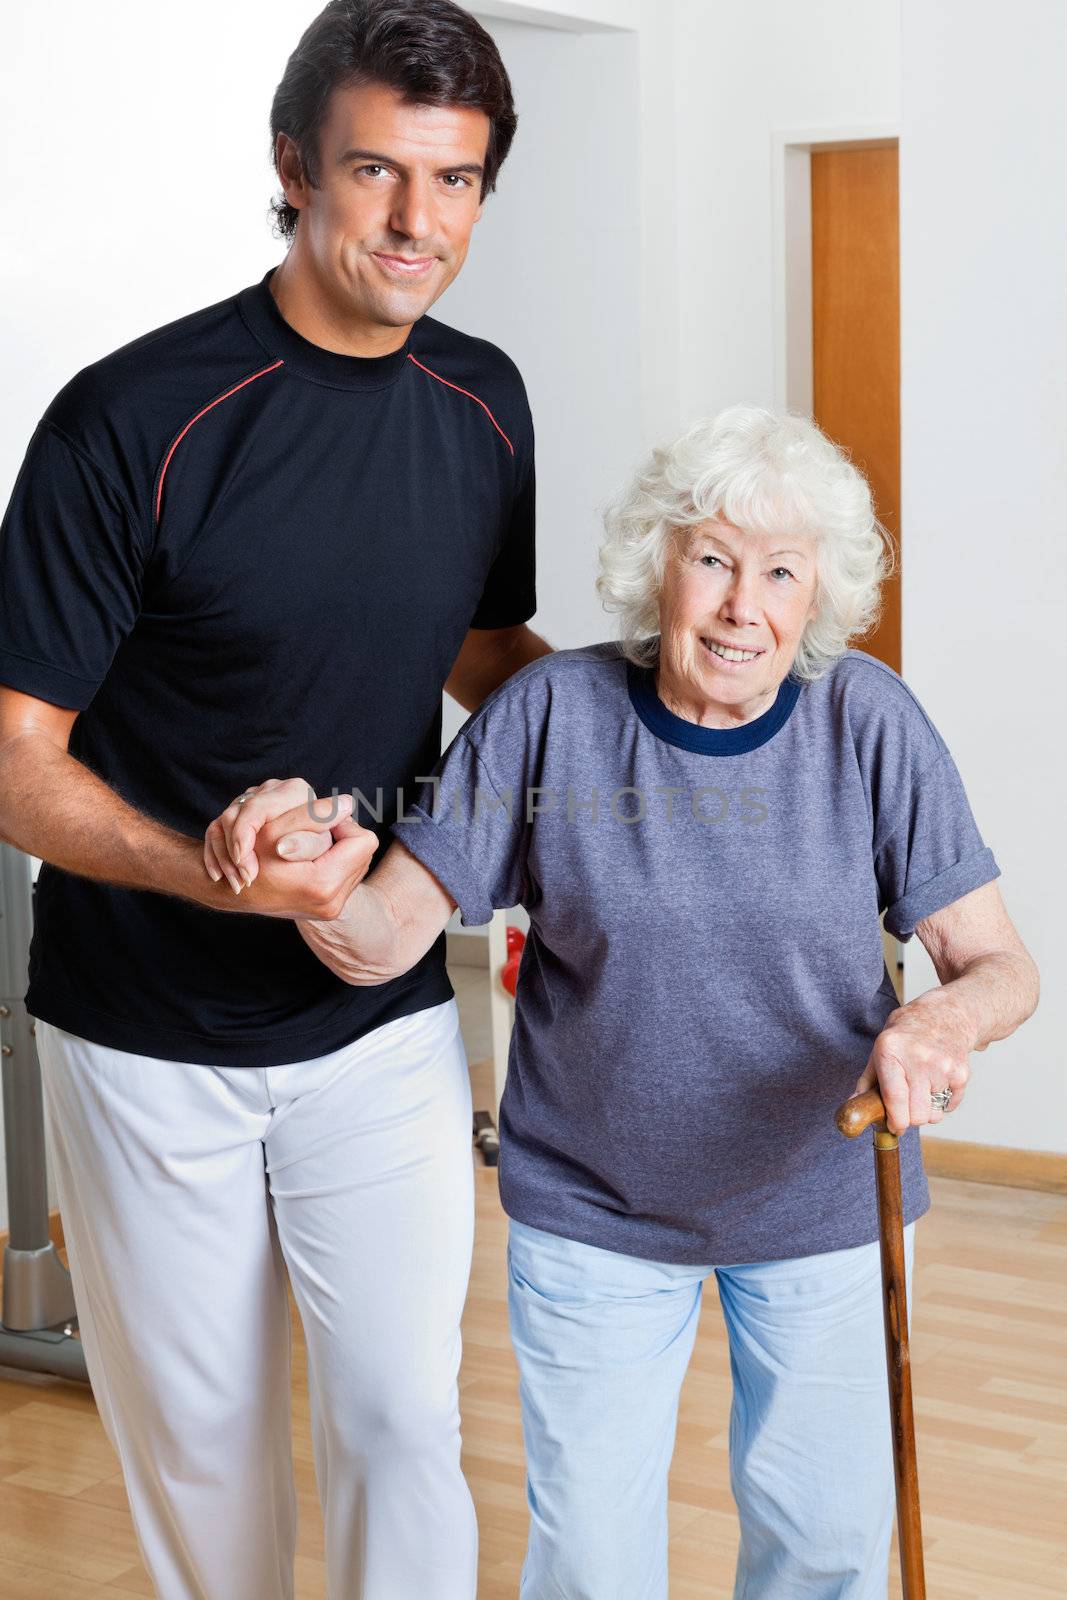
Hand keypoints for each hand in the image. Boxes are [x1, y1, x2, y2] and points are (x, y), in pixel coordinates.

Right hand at [203, 778, 376, 919]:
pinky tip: (311, 861)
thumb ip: (313, 815)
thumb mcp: (274, 832)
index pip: (363, 840)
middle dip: (341, 837)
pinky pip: (349, 873)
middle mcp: (333, 902)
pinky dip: (333, 862)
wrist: (236, 896)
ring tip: (309, 849)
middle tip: (311, 835)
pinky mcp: (331, 909)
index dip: (342, 825)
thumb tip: (348, 802)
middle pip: (364, 851)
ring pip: (359, 861)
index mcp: (323, 884)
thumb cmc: (248, 860)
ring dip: (338, 849)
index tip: (318, 824)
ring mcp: (333, 908)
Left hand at [850, 993, 973, 1134]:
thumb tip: (854, 1107)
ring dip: (926, 1111)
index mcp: (891, 1051)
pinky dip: (942, 1103)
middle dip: (909, 1118)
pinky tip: (936, 1082)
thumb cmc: (907, 1034)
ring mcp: (943, 1066)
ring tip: (921, 1089)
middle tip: (906, 1106)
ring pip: (934, 1115)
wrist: (946, 1014)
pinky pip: (949, 1107)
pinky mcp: (961, 1074)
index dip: (894, 1121)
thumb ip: (867, 1081)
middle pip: (916, 1116)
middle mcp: (918, 1058)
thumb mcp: (880, 1048)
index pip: (895, 1099)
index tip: (893, 1127)